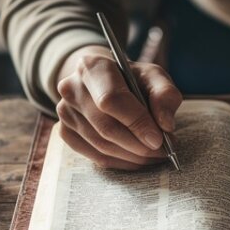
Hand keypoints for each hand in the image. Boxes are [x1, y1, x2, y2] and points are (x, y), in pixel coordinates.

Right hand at [55, 45, 181, 169]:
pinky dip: (121, 162)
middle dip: (138, 145)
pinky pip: (95, 157)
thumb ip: (164, 94)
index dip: (136, 122)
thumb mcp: (153, 76)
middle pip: (106, 127)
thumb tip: (165, 125)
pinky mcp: (65, 132)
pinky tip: (138, 159)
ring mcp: (64, 112)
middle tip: (162, 151)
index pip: (111, 99)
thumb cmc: (132, 79)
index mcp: (92, 67)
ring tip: (155, 155)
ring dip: (133, 157)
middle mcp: (71, 88)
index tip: (158, 139)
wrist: (104, 83)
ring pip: (101, 145)